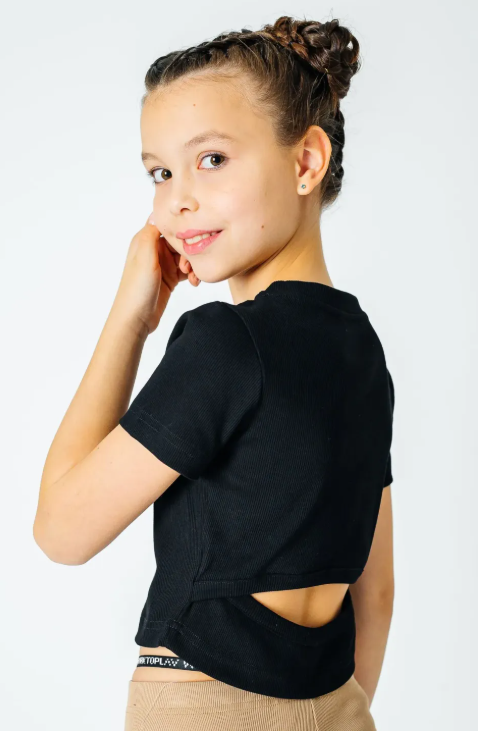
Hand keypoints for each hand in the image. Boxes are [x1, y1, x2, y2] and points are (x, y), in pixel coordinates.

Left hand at [111, 213, 200, 336]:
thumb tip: (159, 211)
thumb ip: (152, 233)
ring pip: (187, 255)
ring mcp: (163, 264)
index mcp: (145, 240)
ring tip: (193, 276)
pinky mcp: (170, 277)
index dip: (182, 227)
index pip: (168, 223)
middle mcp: (154, 250)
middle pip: (181, 239)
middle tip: (191, 263)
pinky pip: (188, 270)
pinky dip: (194, 274)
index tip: (194, 233)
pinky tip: (195, 282)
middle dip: (191, 249)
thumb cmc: (136, 289)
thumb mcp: (144, 257)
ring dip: (194, 263)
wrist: (135, 319)